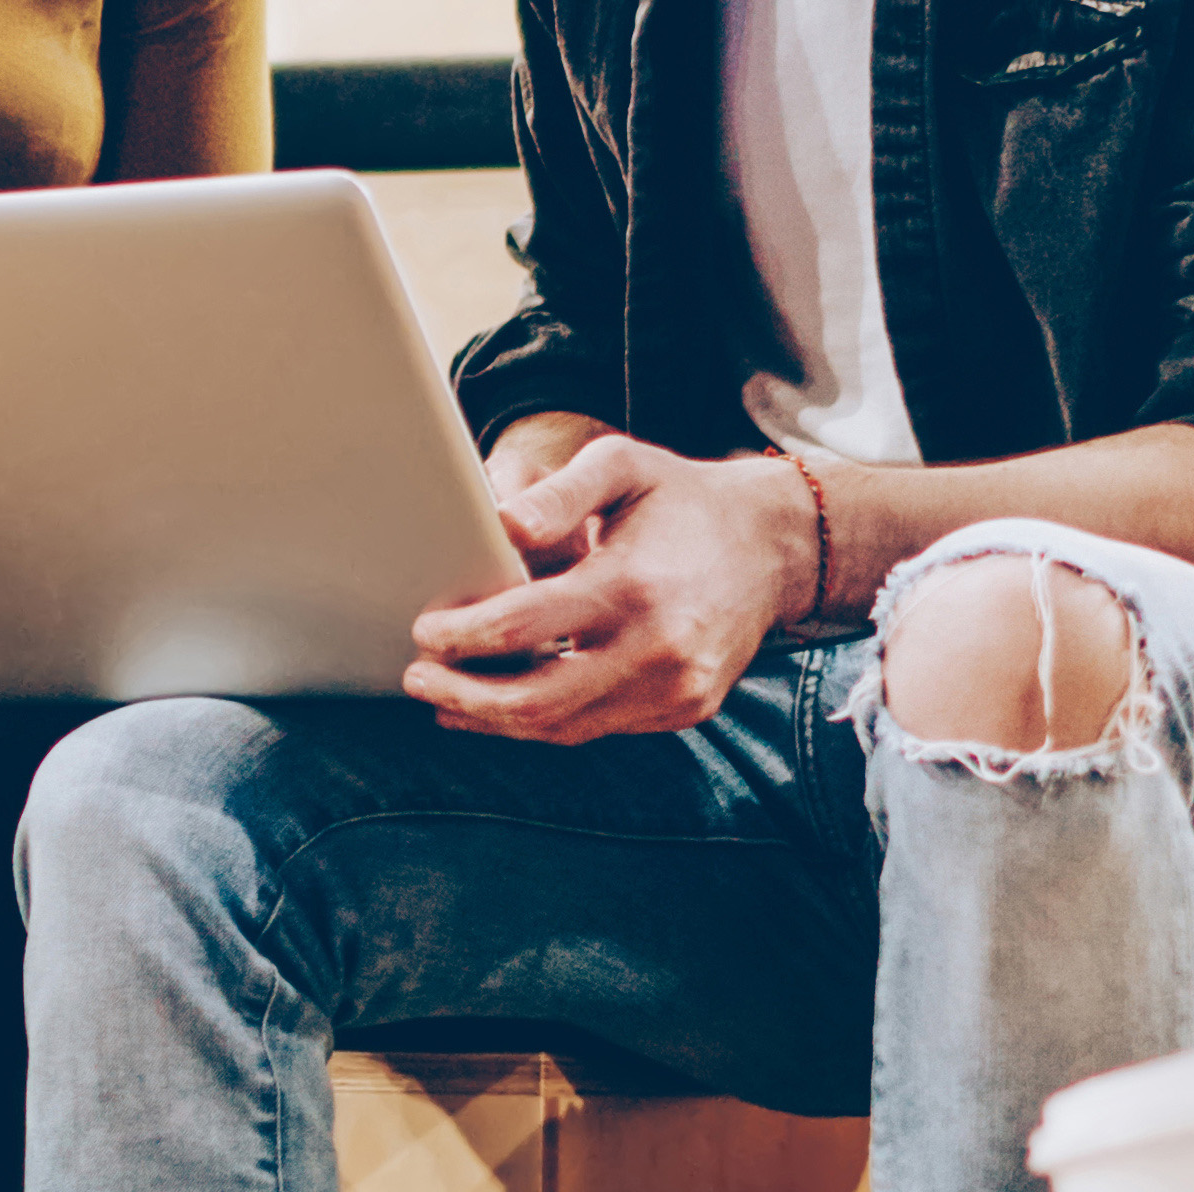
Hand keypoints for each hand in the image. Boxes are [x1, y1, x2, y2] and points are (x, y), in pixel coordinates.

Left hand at [402, 439, 814, 743]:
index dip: (462, 634)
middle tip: (419, 678)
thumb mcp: (623, 464)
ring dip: (496, 720)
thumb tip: (500, 527)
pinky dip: (545, 721)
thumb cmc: (682, 498)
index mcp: (634, 584)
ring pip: (565, 728)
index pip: (524, 626)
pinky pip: (598, 727)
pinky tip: (507, 705)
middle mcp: (659, 648)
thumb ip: (558, 492)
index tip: (424, 629)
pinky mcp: (686, 710)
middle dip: (464, 696)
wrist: (774, 545)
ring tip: (448, 700)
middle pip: (536, 701)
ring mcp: (676, 689)